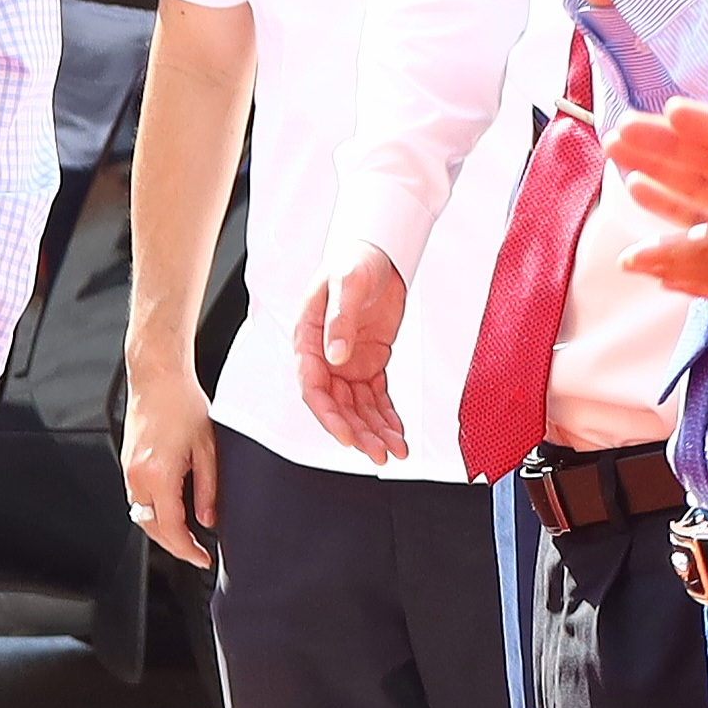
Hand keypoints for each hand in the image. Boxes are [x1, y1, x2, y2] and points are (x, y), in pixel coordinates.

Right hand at [121, 358, 221, 569]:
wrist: (158, 377)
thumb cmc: (181, 403)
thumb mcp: (208, 449)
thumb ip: (208, 489)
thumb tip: (208, 518)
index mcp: (159, 475)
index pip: (171, 530)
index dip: (188, 550)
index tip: (202, 558)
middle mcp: (137, 476)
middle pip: (151, 528)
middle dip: (174, 546)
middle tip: (196, 552)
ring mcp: (128, 469)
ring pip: (141, 515)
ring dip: (162, 529)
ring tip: (186, 534)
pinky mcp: (128, 462)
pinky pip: (137, 499)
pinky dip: (153, 511)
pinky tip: (172, 509)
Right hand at [296, 257, 410, 461]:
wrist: (376, 253)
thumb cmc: (353, 261)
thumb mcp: (347, 283)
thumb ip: (340, 320)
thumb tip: (335, 356)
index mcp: (309, 339)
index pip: (313, 386)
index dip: (329, 415)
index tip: (346, 436)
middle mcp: (325, 357)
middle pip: (338, 405)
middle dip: (358, 432)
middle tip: (378, 453)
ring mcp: (347, 363)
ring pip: (358, 408)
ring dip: (375, 431)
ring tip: (394, 452)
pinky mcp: (369, 364)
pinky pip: (376, 397)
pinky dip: (387, 417)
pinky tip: (398, 434)